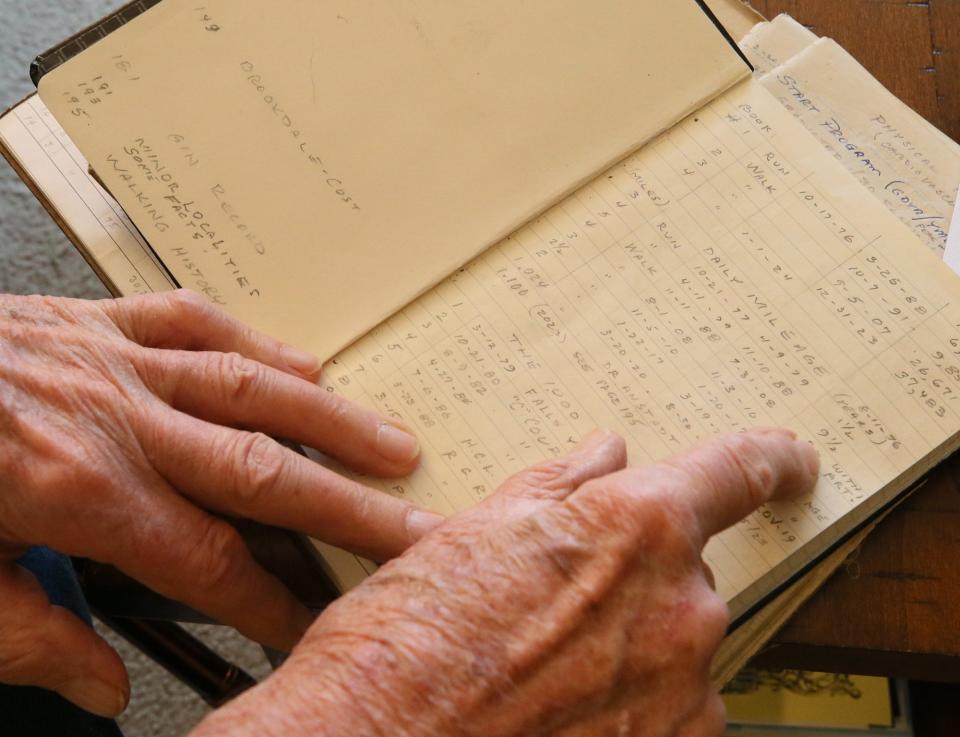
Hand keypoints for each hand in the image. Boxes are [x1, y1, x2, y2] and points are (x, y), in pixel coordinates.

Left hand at [0, 290, 440, 716]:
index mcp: (76, 490)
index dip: (272, 602)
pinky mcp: (90, 320)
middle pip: (261, 472)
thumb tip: (100, 684)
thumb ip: (31, 639)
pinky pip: (188, 321)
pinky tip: (300, 361)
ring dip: (331, 422)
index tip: (319, 624)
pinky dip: (251, 341)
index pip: (207, 561)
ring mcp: (109, 359)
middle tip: (415, 529)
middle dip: (349, 510)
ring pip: (247, 390)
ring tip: (393, 445)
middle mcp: (113, 418)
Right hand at [193, 427, 817, 736]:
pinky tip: (559, 710)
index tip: (789, 458)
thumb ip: (559, 486)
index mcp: (635, 528)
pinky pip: (671, 711)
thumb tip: (605, 454)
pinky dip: (630, 706)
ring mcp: (683, 694)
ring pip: (677, 649)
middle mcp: (679, 609)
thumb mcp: (475, 533)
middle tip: (562, 607)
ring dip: (631, 650)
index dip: (769, 457)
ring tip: (545, 669)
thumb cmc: (411, 644)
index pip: (734, 471)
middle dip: (638, 582)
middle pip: (687, 576)